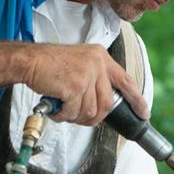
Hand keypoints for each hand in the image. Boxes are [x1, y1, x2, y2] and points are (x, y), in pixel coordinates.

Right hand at [21, 43, 148, 124]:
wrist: (29, 60)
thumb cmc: (50, 64)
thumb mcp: (81, 63)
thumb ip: (95, 78)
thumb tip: (104, 105)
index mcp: (101, 57)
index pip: (126, 81)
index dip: (137, 99)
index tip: (144, 112)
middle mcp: (98, 64)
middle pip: (107, 104)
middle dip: (94, 116)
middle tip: (79, 116)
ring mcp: (87, 75)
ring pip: (91, 111)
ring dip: (76, 116)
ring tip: (64, 109)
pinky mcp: (75, 86)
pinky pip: (74, 112)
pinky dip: (64, 116)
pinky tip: (56, 109)